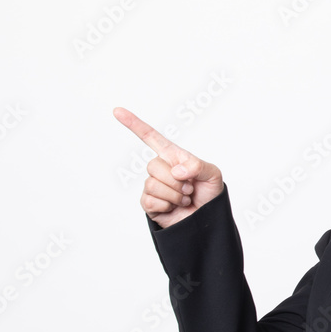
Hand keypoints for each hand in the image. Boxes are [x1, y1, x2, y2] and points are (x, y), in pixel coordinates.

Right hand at [113, 107, 223, 227]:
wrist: (207, 220)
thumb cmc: (210, 194)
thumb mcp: (213, 174)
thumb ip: (197, 166)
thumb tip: (176, 170)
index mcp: (174, 156)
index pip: (151, 137)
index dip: (134, 124)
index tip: (117, 111)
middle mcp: (161, 169)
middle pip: (153, 165)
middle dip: (176, 180)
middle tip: (189, 189)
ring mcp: (153, 186)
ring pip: (152, 184)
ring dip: (174, 194)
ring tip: (184, 198)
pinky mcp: (149, 203)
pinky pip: (150, 200)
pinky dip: (167, 205)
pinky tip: (174, 207)